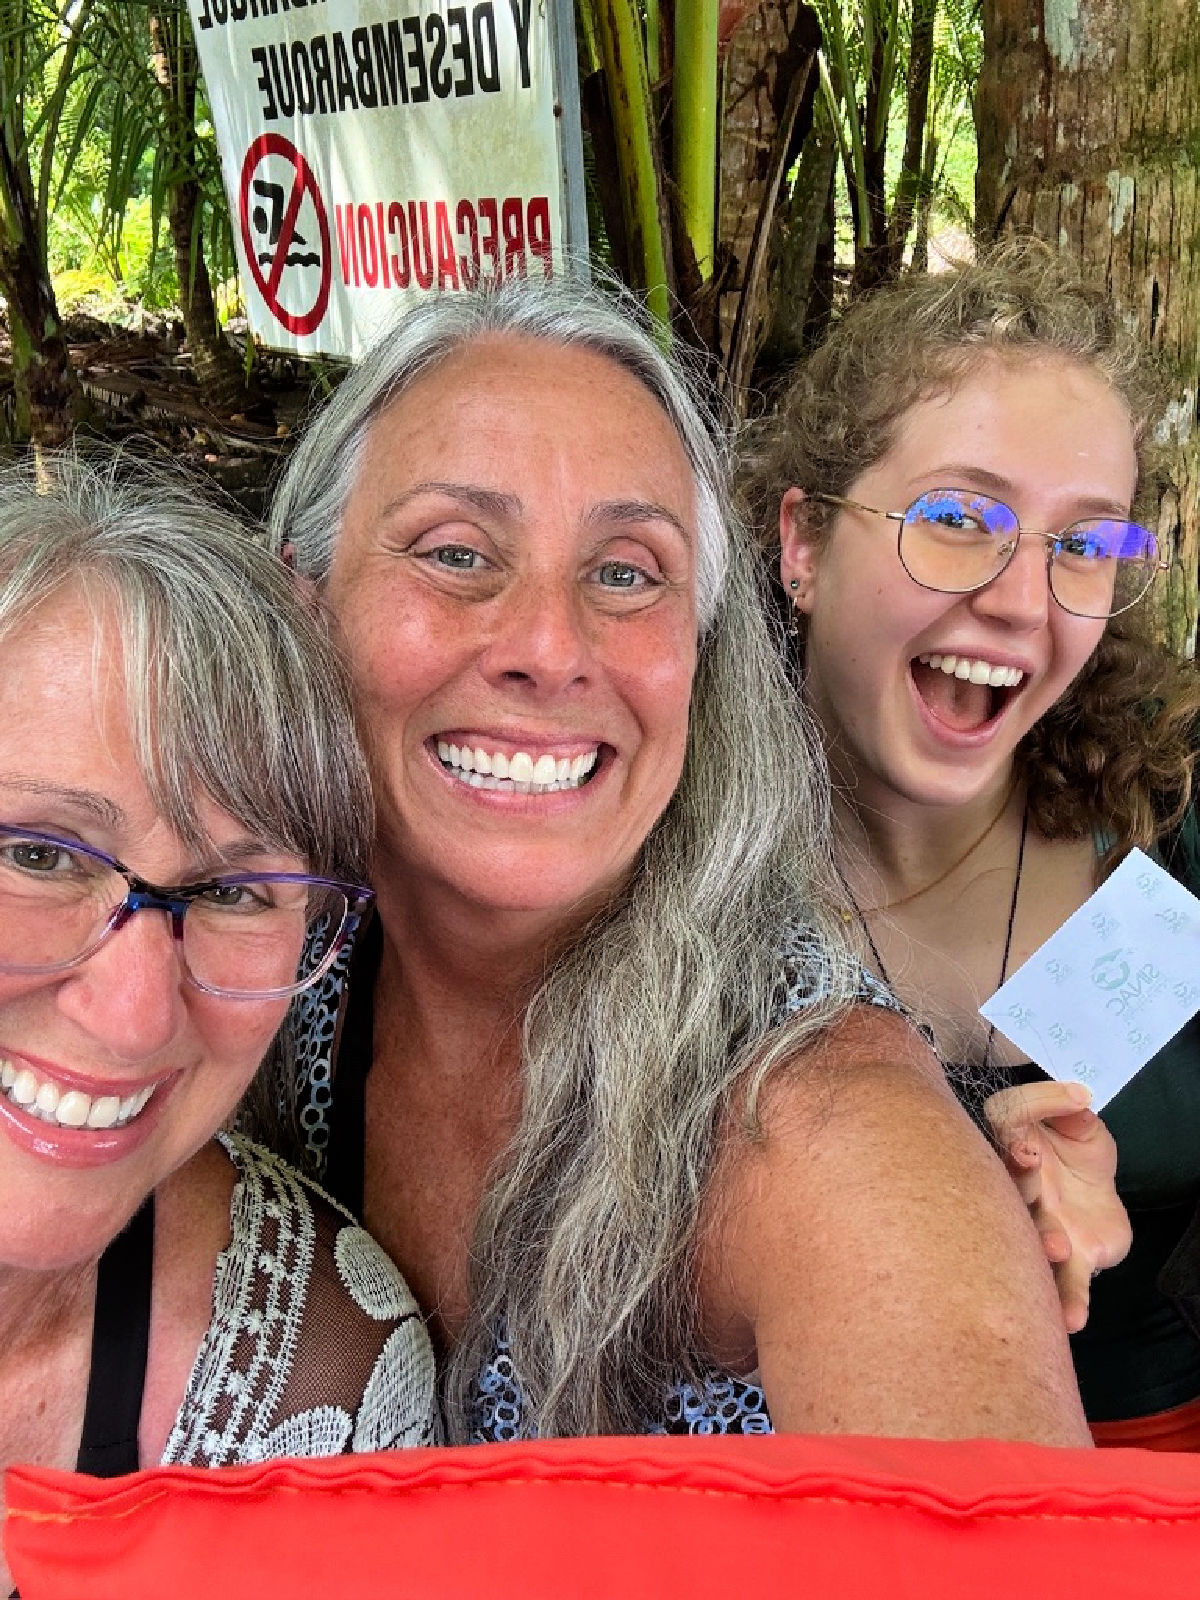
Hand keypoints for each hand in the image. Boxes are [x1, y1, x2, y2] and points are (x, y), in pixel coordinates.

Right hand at [985, 1080, 1130, 1334]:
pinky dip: (1070, 1302)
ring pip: (1031, 1236)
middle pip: (1010, 1186)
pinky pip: (1066, 1284)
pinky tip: (1073, 1319)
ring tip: (1059, 1246)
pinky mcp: (1070, 1261)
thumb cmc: (1075, 1151)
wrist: (1093, 1196)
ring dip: (1040, 1242)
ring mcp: (1037, 1228)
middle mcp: (1015, 1188)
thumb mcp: (1080, 1121)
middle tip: (1033, 1179)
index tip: (1028, 1147)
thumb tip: (1078, 1101)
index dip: (1014, 1139)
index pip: (1006, 1129)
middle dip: (1021, 1186)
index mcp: (1012, 1143)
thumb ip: (1074, 1113)